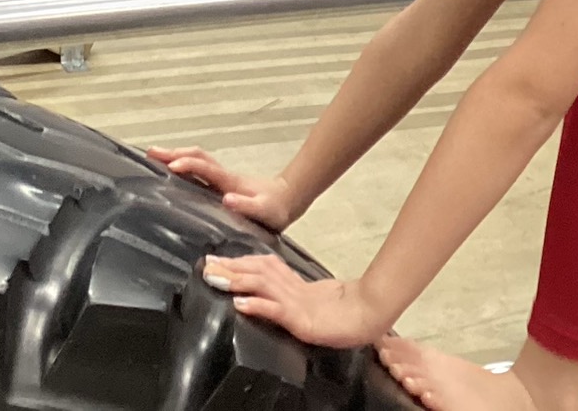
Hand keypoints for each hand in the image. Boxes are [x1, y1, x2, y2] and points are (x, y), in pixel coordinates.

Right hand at [146, 146, 301, 229]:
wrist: (287, 200)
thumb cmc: (275, 209)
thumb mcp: (266, 212)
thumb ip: (248, 206)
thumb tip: (227, 200)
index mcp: (230, 183)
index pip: (206, 169)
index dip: (188, 165)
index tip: (170, 165)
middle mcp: (223, 177)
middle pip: (197, 158)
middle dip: (174, 153)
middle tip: (150, 152)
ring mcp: (221, 178)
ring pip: (196, 161)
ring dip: (176, 155)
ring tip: (153, 156)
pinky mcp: (221, 184)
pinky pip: (198, 170)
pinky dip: (183, 164)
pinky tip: (172, 171)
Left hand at [201, 257, 390, 348]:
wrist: (372, 314)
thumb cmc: (346, 312)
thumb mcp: (314, 301)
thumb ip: (293, 296)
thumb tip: (271, 295)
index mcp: (294, 284)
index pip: (262, 267)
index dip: (239, 262)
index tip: (216, 259)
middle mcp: (292, 289)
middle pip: (256, 272)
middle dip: (229, 267)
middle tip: (205, 264)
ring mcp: (297, 303)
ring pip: (262, 286)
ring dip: (236, 280)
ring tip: (214, 278)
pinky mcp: (302, 319)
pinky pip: (276, 311)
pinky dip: (257, 305)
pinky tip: (240, 303)